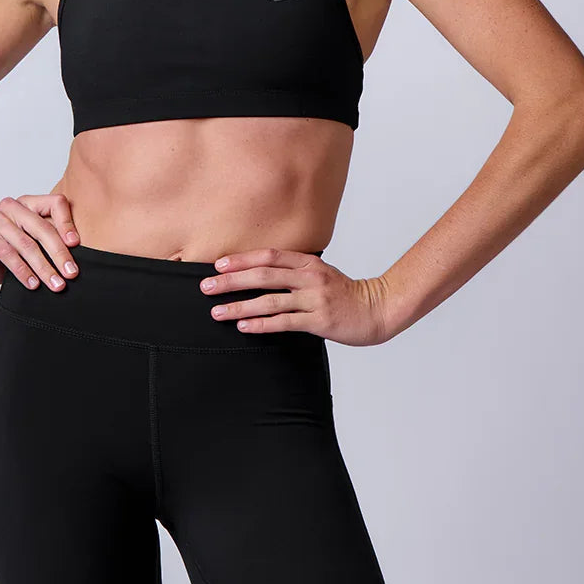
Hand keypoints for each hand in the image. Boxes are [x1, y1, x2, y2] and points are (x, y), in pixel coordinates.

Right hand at [0, 193, 79, 289]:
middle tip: (71, 274)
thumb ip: (50, 242)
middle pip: (42, 227)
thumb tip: (76, 260)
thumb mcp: (32, 244)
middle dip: (59, 253)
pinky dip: (23, 271)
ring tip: (55, 285)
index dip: (68, 223)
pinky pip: (7, 254)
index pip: (55, 203)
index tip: (77, 245)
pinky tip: (33, 285)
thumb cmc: (6, 251)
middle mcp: (12, 207)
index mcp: (28, 203)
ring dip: (43, 267)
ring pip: (26, 244)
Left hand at [199, 246, 389, 346]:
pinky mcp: (319, 321)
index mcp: (308, 262)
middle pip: (263, 275)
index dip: (242, 260)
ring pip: (269, 301)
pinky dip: (261, 324)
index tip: (218, 265)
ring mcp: (315, 299)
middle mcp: (310, 277)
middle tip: (206, 287)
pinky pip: (284, 322)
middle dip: (231, 281)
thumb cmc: (344, 293)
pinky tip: (244, 327)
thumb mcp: (319, 273)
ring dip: (239, 306)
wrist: (377, 309)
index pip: (268, 256)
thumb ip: (294, 271)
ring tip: (218, 312)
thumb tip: (259, 272)